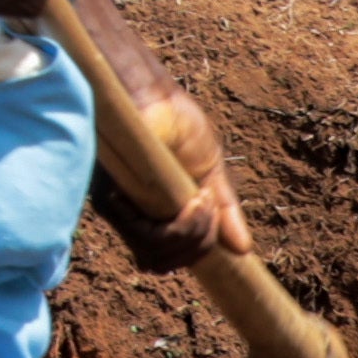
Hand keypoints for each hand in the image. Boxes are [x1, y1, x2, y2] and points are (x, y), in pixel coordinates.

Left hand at [63, 0, 256, 272]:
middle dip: (202, 243)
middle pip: (167, 261)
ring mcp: (121, 211)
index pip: (168, 257)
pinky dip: (184, 227)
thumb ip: (223, 210)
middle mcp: (132, 216)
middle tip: (211, 207)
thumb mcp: (209, 170)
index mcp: (153, 212)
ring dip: (196, 234)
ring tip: (204, 200)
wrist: (155, 96)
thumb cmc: (177, 124)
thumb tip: (243, 250)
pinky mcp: (114, 200)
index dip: (194, 255)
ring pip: (160, 253)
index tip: (220, 242)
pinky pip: (152, 237)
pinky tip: (196, 200)